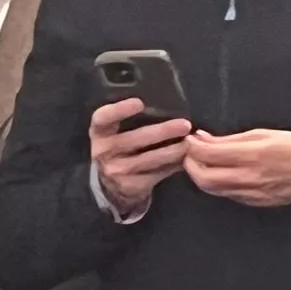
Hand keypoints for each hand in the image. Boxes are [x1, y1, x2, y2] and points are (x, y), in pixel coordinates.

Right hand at [90, 95, 193, 214]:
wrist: (111, 185)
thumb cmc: (120, 148)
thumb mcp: (115, 133)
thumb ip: (131, 120)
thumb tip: (168, 105)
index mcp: (99, 132)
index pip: (103, 118)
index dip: (119, 110)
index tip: (139, 102)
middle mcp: (103, 151)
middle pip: (135, 139)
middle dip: (163, 131)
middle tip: (185, 125)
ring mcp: (116, 171)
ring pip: (150, 159)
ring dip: (174, 150)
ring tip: (190, 143)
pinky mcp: (130, 186)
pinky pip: (157, 174)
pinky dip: (174, 166)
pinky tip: (186, 159)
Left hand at [180, 128, 290, 209]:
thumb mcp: (264, 134)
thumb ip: (231, 139)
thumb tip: (203, 138)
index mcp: (252, 155)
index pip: (207, 154)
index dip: (193, 146)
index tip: (191, 139)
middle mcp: (248, 177)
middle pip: (202, 177)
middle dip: (190, 164)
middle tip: (191, 153)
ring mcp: (250, 193)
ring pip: (211, 189)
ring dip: (200, 175)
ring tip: (203, 162)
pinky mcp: (254, 203)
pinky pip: (226, 194)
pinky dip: (216, 183)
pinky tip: (221, 173)